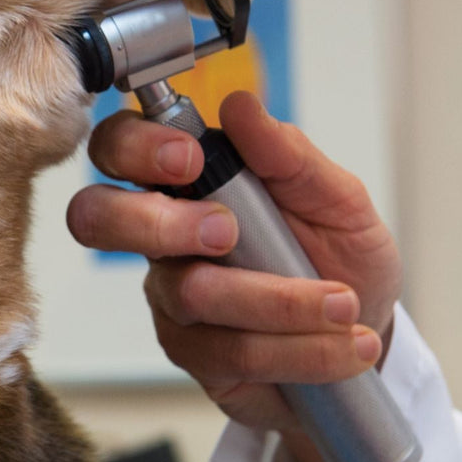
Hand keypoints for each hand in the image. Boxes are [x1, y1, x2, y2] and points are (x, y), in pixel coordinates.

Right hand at [66, 92, 401, 461]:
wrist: (365, 338)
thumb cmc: (341, 259)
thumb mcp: (337, 199)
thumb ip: (289, 155)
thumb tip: (240, 105)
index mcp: (191, 183)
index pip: (119, 148)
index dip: (133, 149)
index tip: (188, 159)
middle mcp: (165, 239)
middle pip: (96, 218)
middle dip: (156, 221)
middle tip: (226, 232)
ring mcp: (172, 299)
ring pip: (190, 293)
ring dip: (279, 300)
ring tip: (343, 306)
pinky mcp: (194, 356)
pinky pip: (231, 351)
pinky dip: (298, 349)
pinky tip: (342, 348)